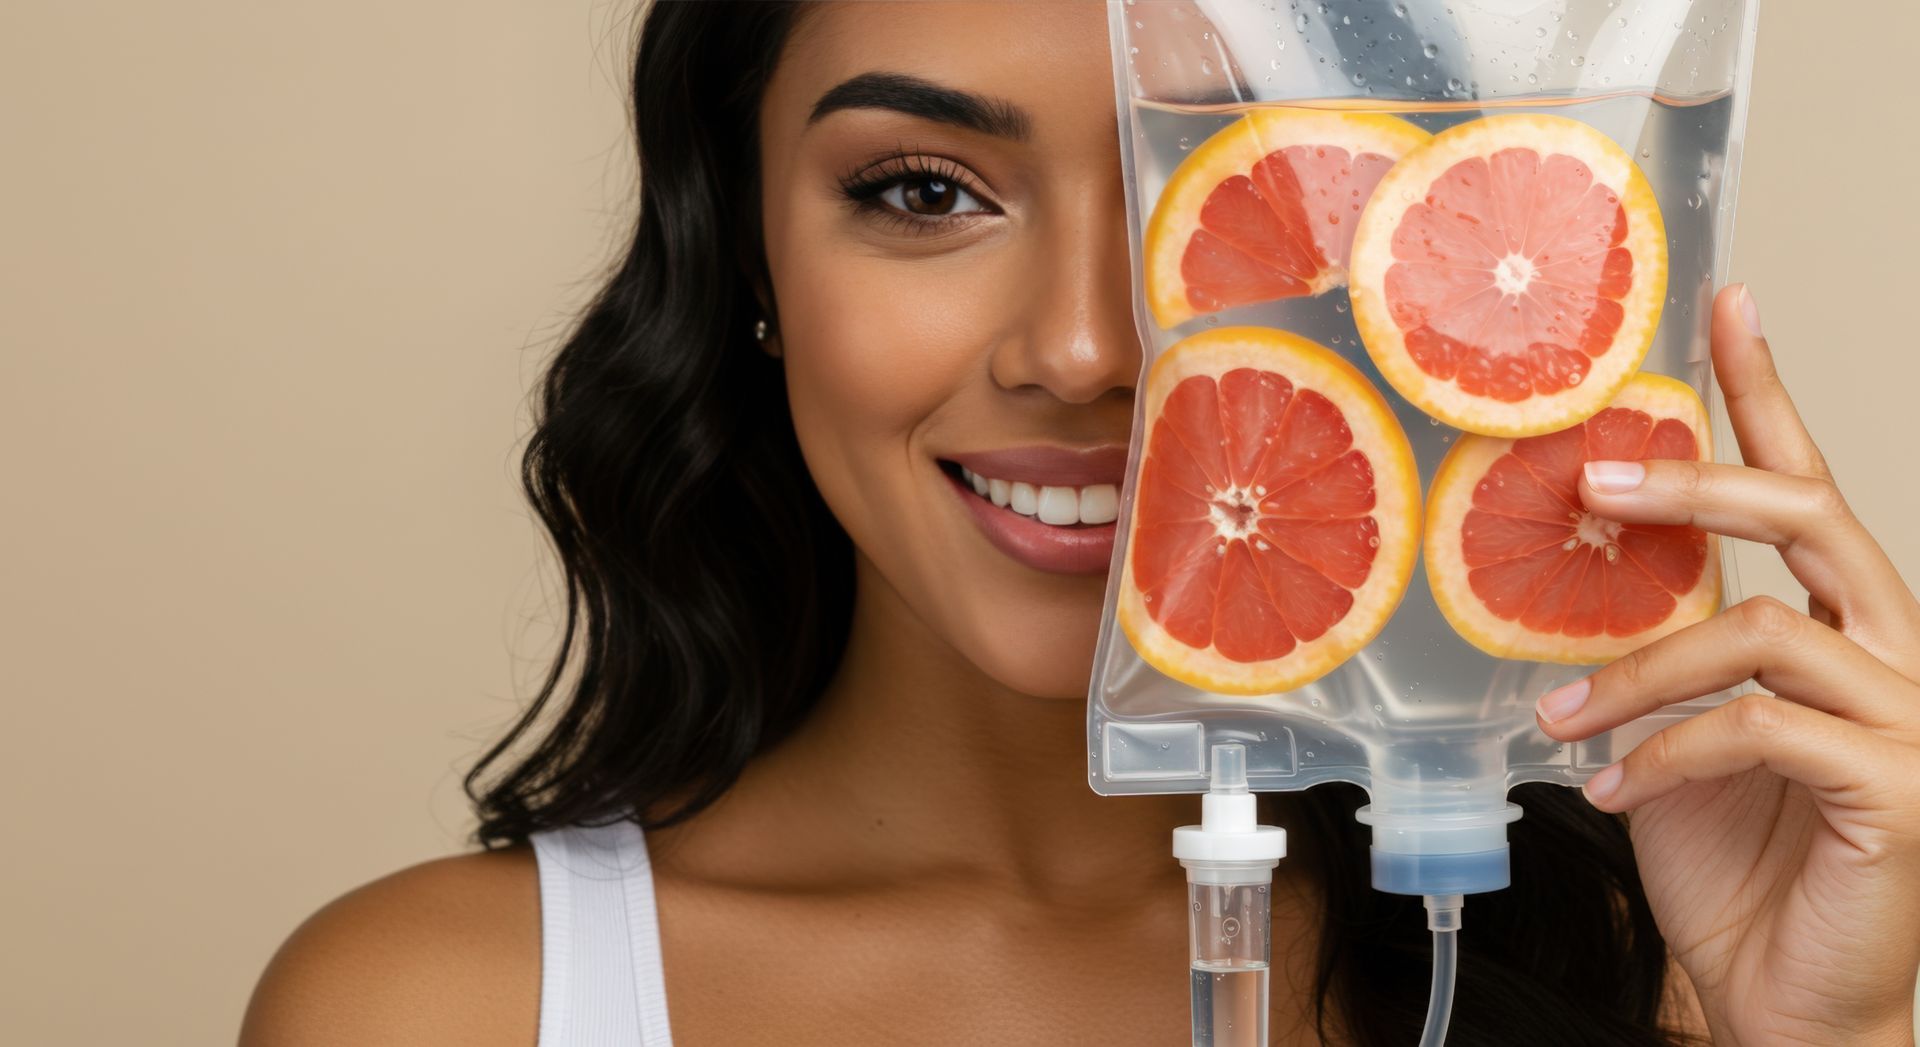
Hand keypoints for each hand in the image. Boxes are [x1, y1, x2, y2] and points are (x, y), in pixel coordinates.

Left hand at [1533, 284, 1919, 1045]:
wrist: (1791, 998)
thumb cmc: (1742, 867)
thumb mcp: (1678, 734)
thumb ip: (1658, 652)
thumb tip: (1575, 575)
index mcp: (1846, 626)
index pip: (1810, 486)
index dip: (1767, 392)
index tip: (1725, 303)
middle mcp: (1897, 653)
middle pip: (1813, 517)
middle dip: (1700, 483)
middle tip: (1596, 480)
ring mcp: (1914, 720)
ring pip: (1761, 632)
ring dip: (1637, 671)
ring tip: (1561, 717)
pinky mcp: (1902, 791)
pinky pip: (1758, 730)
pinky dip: (1667, 752)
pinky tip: (1610, 789)